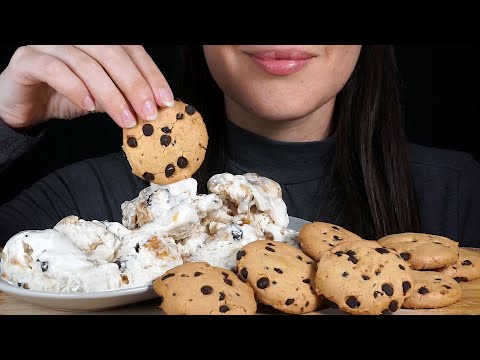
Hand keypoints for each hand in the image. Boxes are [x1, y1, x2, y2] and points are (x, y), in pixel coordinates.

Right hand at [0, 45, 173, 128]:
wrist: (25, 106)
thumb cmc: (66, 97)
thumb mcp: (103, 97)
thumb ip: (124, 96)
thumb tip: (154, 107)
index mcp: (98, 43)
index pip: (132, 50)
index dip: (151, 74)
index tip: (166, 100)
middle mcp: (76, 38)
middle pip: (113, 54)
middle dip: (135, 85)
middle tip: (149, 112)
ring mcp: (50, 45)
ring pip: (87, 63)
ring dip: (111, 94)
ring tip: (126, 118)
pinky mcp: (28, 60)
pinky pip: (55, 70)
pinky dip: (76, 89)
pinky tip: (90, 107)